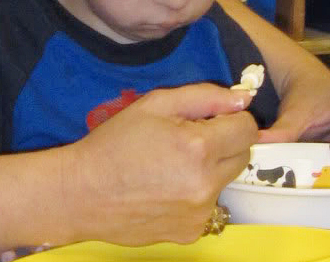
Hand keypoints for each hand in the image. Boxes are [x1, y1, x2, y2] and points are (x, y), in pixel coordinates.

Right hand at [62, 84, 257, 244]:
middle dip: (223, 143)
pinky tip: (164, 190)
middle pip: (243, 156)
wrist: (81, 193)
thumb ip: (204, 96)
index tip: (208, 120)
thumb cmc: (114, 143)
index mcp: (198, 147)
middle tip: (186, 140)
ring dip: (209, 170)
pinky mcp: (190, 232)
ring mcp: (200, 213)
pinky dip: (194, 196)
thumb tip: (242, 101)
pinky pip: (207, 207)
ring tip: (170, 167)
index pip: (247, 129)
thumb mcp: (154, 105)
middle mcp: (206, 184)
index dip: (230, 119)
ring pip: (225, 182)